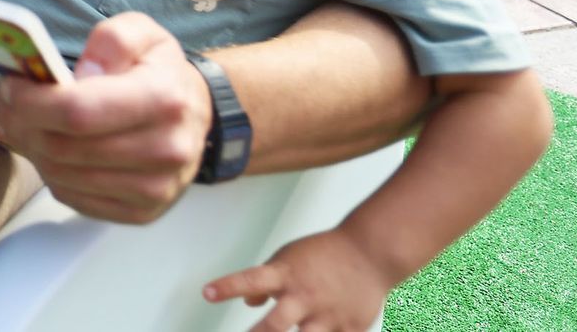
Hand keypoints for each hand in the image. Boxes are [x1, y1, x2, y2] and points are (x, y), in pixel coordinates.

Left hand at [0, 12, 210, 223]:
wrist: (198, 116)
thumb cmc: (159, 70)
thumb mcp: (144, 33)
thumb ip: (112, 40)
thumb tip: (80, 74)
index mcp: (163, 99)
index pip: (79, 111)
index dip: (32, 102)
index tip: (8, 86)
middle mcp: (164, 150)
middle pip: (64, 148)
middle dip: (18, 124)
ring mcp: (155, 189)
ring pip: (63, 177)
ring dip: (27, 149)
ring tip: (12, 122)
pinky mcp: (141, 213)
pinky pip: (73, 198)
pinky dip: (48, 173)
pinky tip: (41, 147)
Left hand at [202, 227, 395, 331]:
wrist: (369, 252)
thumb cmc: (322, 255)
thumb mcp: (287, 258)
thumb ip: (265, 282)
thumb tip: (249, 304)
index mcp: (286, 274)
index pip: (251, 279)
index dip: (228, 287)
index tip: (207, 294)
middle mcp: (305, 296)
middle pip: (278, 323)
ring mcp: (328, 315)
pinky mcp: (351, 329)